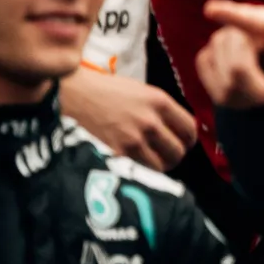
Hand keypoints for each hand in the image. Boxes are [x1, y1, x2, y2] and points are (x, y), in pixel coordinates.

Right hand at [59, 72, 195, 171]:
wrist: (73, 96)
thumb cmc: (105, 91)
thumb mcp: (140, 90)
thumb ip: (159, 109)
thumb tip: (174, 128)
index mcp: (159, 101)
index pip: (189, 128)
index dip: (189, 139)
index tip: (184, 143)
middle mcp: (150, 121)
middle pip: (179, 151)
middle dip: (175, 155)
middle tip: (167, 156)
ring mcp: (134, 140)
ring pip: (162, 166)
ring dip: (159, 168)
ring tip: (151, 164)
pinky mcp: (117, 155)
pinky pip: (140, 172)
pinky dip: (141, 173)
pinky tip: (136, 167)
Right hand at [199, 0, 263, 110]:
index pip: (246, 18)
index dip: (226, 13)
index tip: (210, 10)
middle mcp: (238, 26)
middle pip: (237, 68)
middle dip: (255, 88)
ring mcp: (217, 41)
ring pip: (224, 81)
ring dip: (244, 95)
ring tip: (258, 88)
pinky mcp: (204, 57)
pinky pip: (210, 85)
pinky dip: (227, 96)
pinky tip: (241, 90)